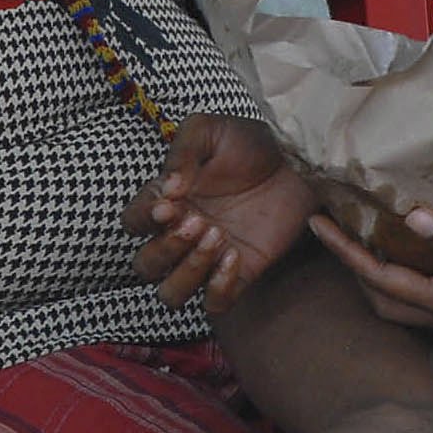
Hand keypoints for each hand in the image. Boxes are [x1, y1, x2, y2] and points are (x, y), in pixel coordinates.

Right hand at [123, 113, 317, 312]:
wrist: (299, 160)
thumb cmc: (250, 143)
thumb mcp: (211, 130)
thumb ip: (183, 151)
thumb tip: (166, 188)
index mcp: (167, 200)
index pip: (133, 222)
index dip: (144, 219)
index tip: (169, 204)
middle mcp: (181, 234)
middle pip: (145, 266)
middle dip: (166, 248)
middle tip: (199, 222)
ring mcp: (208, 258)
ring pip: (171, 293)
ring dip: (186, 272)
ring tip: (218, 237)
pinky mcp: (239, 274)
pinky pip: (214, 303)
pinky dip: (217, 288)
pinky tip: (235, 256)